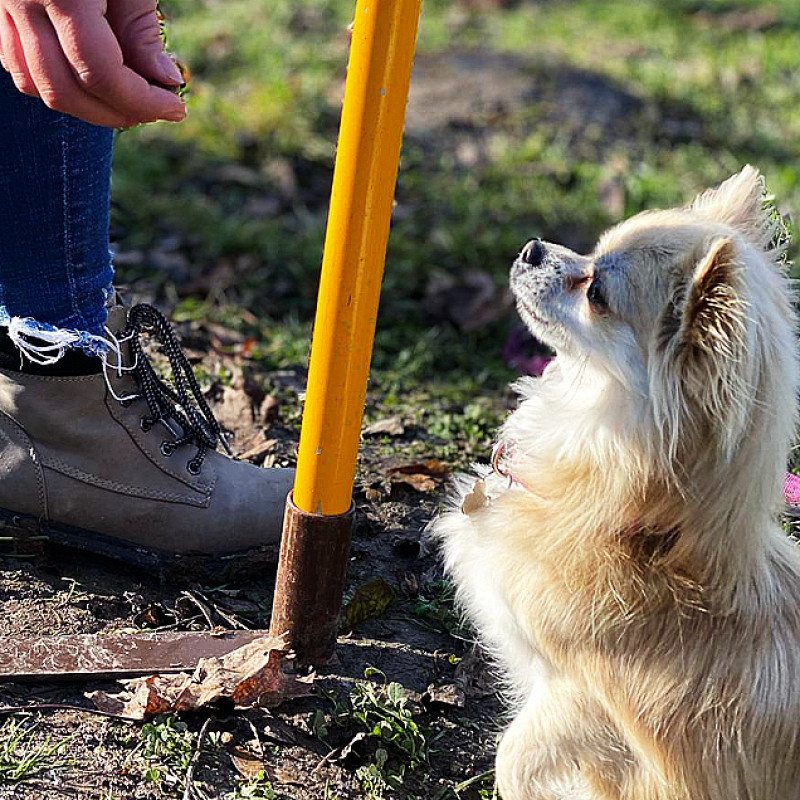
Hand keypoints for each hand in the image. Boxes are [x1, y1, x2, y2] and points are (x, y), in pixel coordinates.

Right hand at [0, 0, 185, 127]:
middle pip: (63, 89)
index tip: (177, 108)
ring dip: (84, 105)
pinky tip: (91, 79)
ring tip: (127, 101)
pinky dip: (53, 81)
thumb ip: (141, 30)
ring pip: (34, 83)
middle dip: (115, 113)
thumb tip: (164, 81)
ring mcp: (1, 3)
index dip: (142, 102)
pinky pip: (15, 61)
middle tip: (155, 111)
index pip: (100, 72)